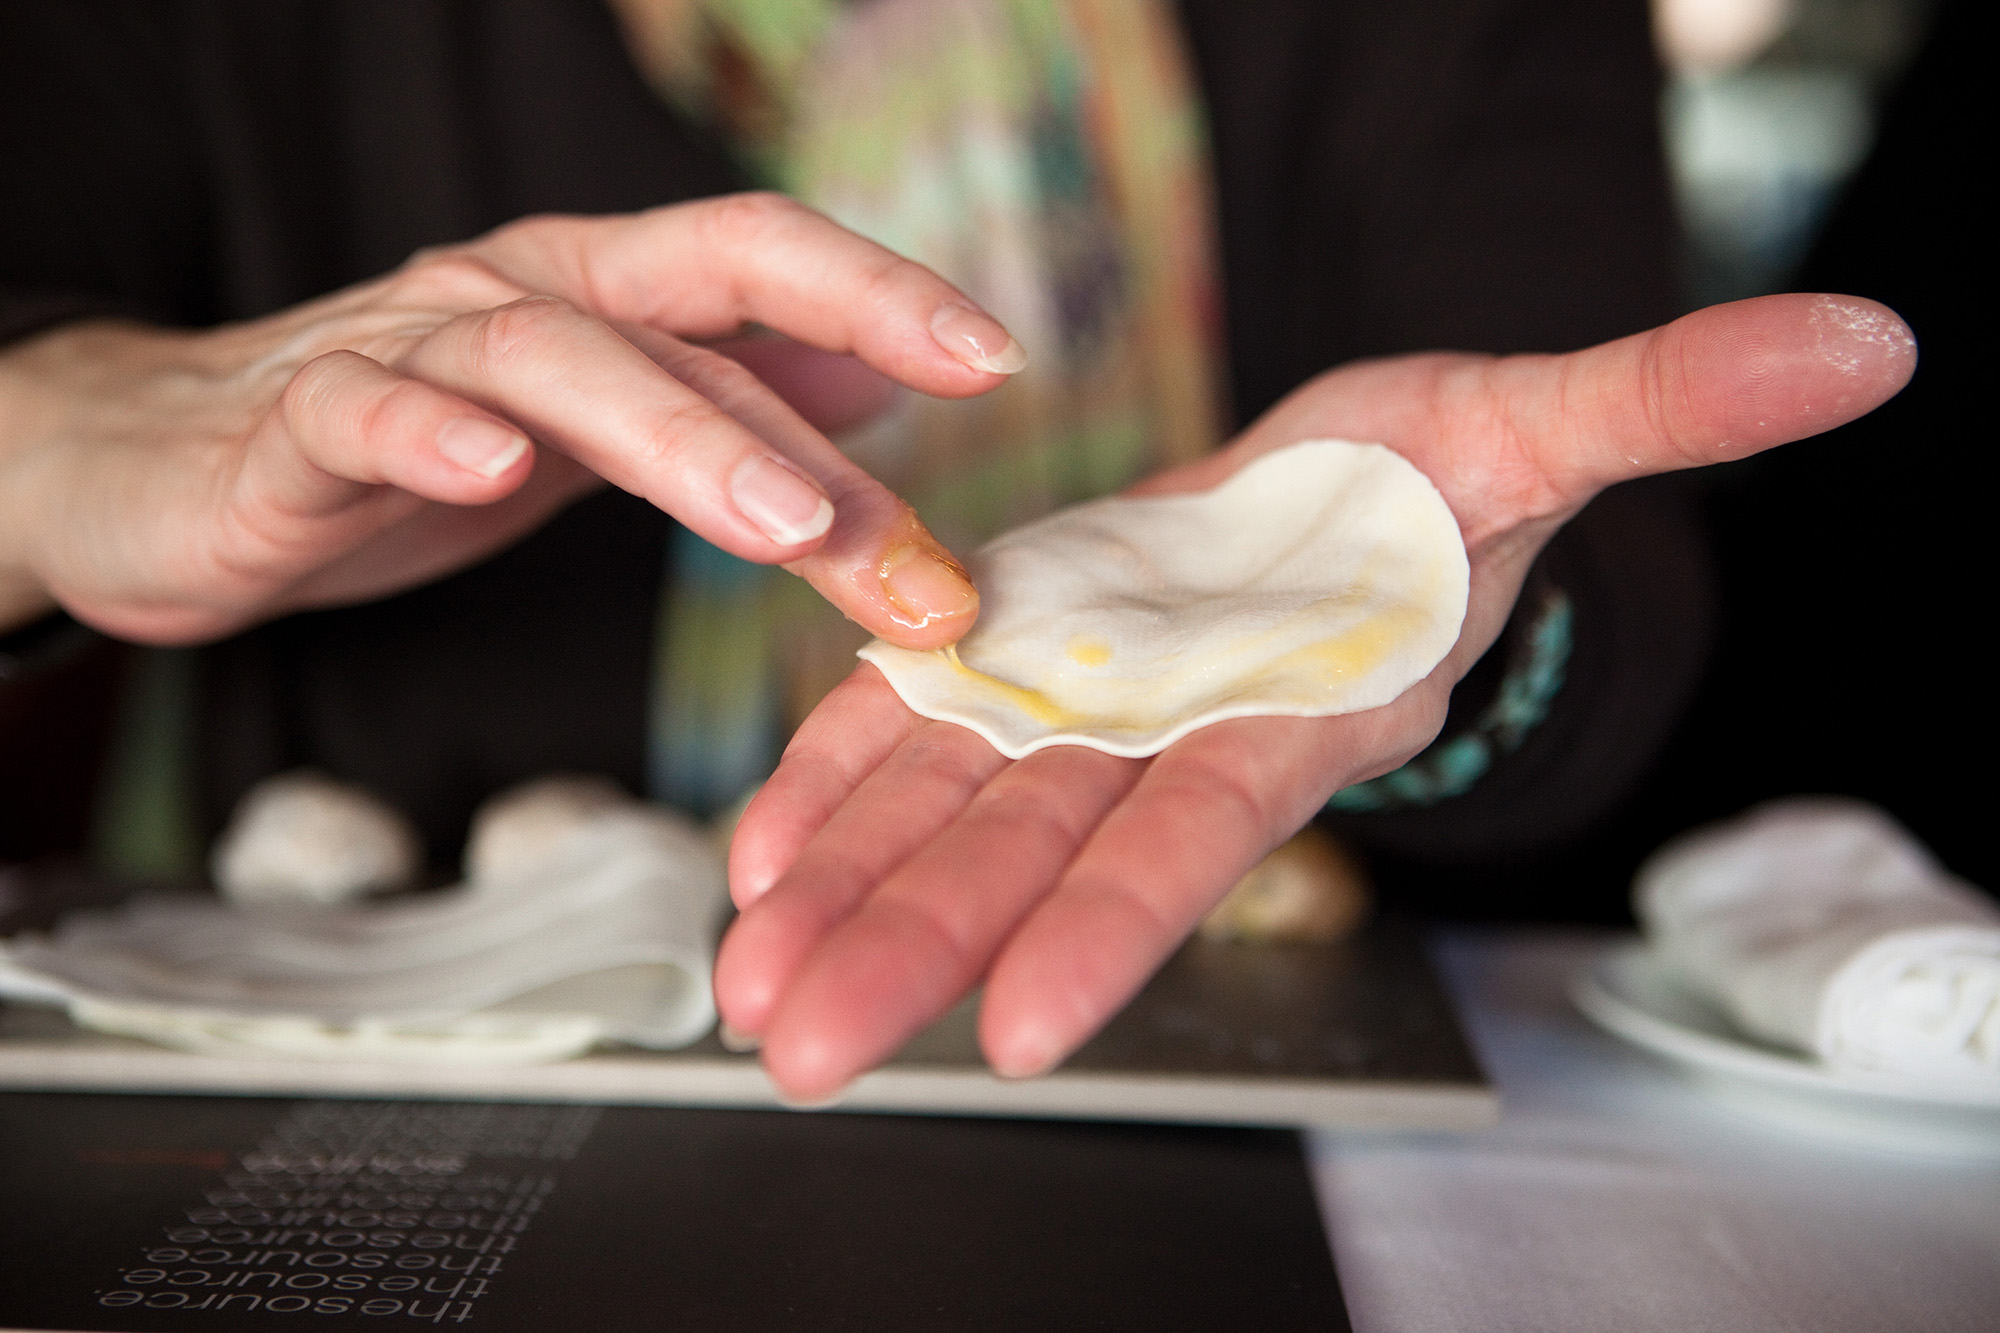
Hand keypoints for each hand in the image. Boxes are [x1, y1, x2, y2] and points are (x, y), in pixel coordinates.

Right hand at [0, 193, 1023, 644]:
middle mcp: (516, 296)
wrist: (179, 464)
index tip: (998, 356)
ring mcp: (406, 353)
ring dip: (682, 440)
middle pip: (681, 312)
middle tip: (914, 543)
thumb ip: (734, 394)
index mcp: (602, 293)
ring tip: (782, 528)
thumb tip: (885, 379)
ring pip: (553, 363)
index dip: (877, 291)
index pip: (757, 260)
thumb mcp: (603, 423)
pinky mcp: (297, 428)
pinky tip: (499, 474)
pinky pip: (364, 413)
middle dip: (814, 425)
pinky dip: (432, 435)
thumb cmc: (412, 448)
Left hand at [714, 293, 1917, 1099]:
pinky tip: (756, 853)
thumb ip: (1665, 399)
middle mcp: (1170, 729)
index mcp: (1289, 704)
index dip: (1117, 926)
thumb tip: (1852, 346)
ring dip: (846, 897)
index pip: (1197, 832)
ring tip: (748, 988)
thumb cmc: (1447, 485)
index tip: (1020, 1027)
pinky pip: (911, 727)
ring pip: (949, 809)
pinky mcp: (1020, 646)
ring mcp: (1083, 698)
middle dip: (922, 949)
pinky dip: (833, 783)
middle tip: (807, 1051)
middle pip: (1037, 851)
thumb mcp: (1547, 423)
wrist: (1355, 491)